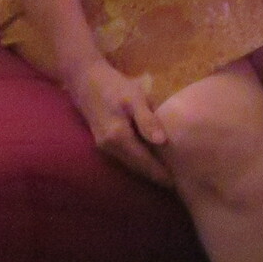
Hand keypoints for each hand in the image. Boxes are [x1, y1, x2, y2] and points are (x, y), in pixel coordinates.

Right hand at [62, 60, 171, 186]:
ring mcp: (104, 146)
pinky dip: (138, 161)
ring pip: (130, 164)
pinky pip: (124, 156)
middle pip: (137, 167)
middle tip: (177, 184)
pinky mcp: (102, 141)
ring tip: (167, 175)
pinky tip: (150, 160)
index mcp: (119, 138)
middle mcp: (109, 147)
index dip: (161, 174)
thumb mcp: (135, 98)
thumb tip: (162, 142)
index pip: (144, 163)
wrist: (84, 77)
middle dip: (156, 176)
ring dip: (147, 170)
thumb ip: (147, 120)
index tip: (178, 184)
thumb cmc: (113, 85)